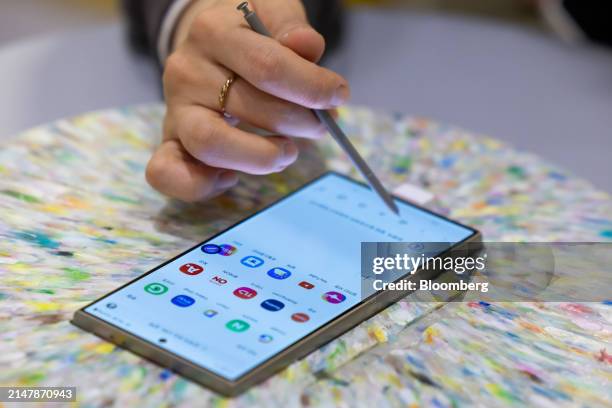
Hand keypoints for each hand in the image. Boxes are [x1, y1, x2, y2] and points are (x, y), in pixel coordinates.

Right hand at [146, 0, 349, 201]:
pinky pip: (166, 172)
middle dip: (296, 122)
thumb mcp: (273, 11)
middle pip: (244, 106)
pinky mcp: (170, 140)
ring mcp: (174, 108)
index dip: (310, 87)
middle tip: (319, 125)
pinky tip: (232, 178)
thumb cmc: (250, 31)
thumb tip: (307, 46)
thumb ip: (290, 25)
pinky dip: (200, 185)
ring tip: (288, 153)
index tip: (338, 96)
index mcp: (213, 31)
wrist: (210, 42)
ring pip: (209, 144)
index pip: (267, 66)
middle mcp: (186, 70)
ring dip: (258, 157)